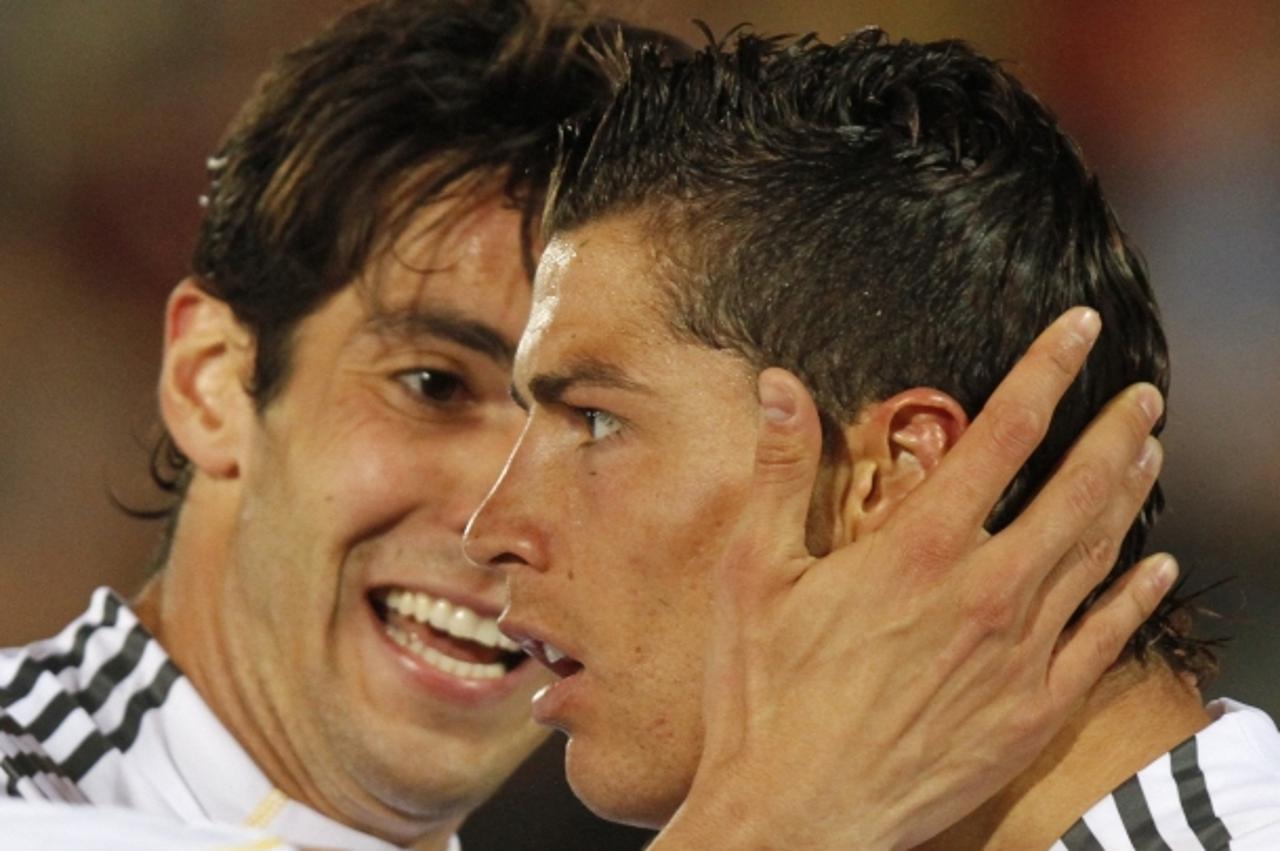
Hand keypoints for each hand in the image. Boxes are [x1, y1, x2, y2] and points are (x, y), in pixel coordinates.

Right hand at [650, 307, 1175, 849]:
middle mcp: (984, 593)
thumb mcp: (753, 573)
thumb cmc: (763, 695)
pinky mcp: (1032, 712)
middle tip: (1143, 395)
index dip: (1046, 372)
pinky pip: (1103, 641)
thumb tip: (779, 384)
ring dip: (1130, 497)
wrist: (795, 817)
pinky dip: (1136, 597)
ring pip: (1097, 556)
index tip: (1077, 330)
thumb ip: (779, 472)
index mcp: (917, 550)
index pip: (1002, 434)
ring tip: (1150, 455)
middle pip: (1075, 490)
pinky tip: (1155, 568)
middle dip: (1115, 432)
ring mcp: (1018, 656)